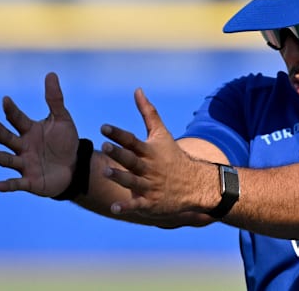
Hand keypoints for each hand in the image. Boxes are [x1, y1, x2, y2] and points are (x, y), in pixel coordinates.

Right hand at [0, 72, 79, 196]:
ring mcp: (24, 164)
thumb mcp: (62, 119)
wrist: (75, 166)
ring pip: (7, 159)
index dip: (11, 110)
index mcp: (29, 130)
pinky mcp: (30, 181)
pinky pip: (16, 183)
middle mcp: (22, 147)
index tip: (6, 100)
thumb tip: (51, 73)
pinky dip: (7, 185)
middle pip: (7, 138)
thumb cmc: (65, 142)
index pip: (17, 119)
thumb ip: (55, 99)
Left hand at [100, 87, 213, 227]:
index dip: (119, 134)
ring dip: (120, 177)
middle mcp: (149, 168)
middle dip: (119, 154)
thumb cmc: (172, 156)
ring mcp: (150, 186)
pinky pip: (137, 205)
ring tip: (105, 172)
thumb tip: (137, 90)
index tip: (104, 127)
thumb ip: (147, 113)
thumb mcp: (161, 134)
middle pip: (132, 160)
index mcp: (150, 151)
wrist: (194, 184)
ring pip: (133, 182)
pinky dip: (127, 207)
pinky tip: (114, 208)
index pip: (132, 141)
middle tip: (105, 146)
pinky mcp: (150, 202)